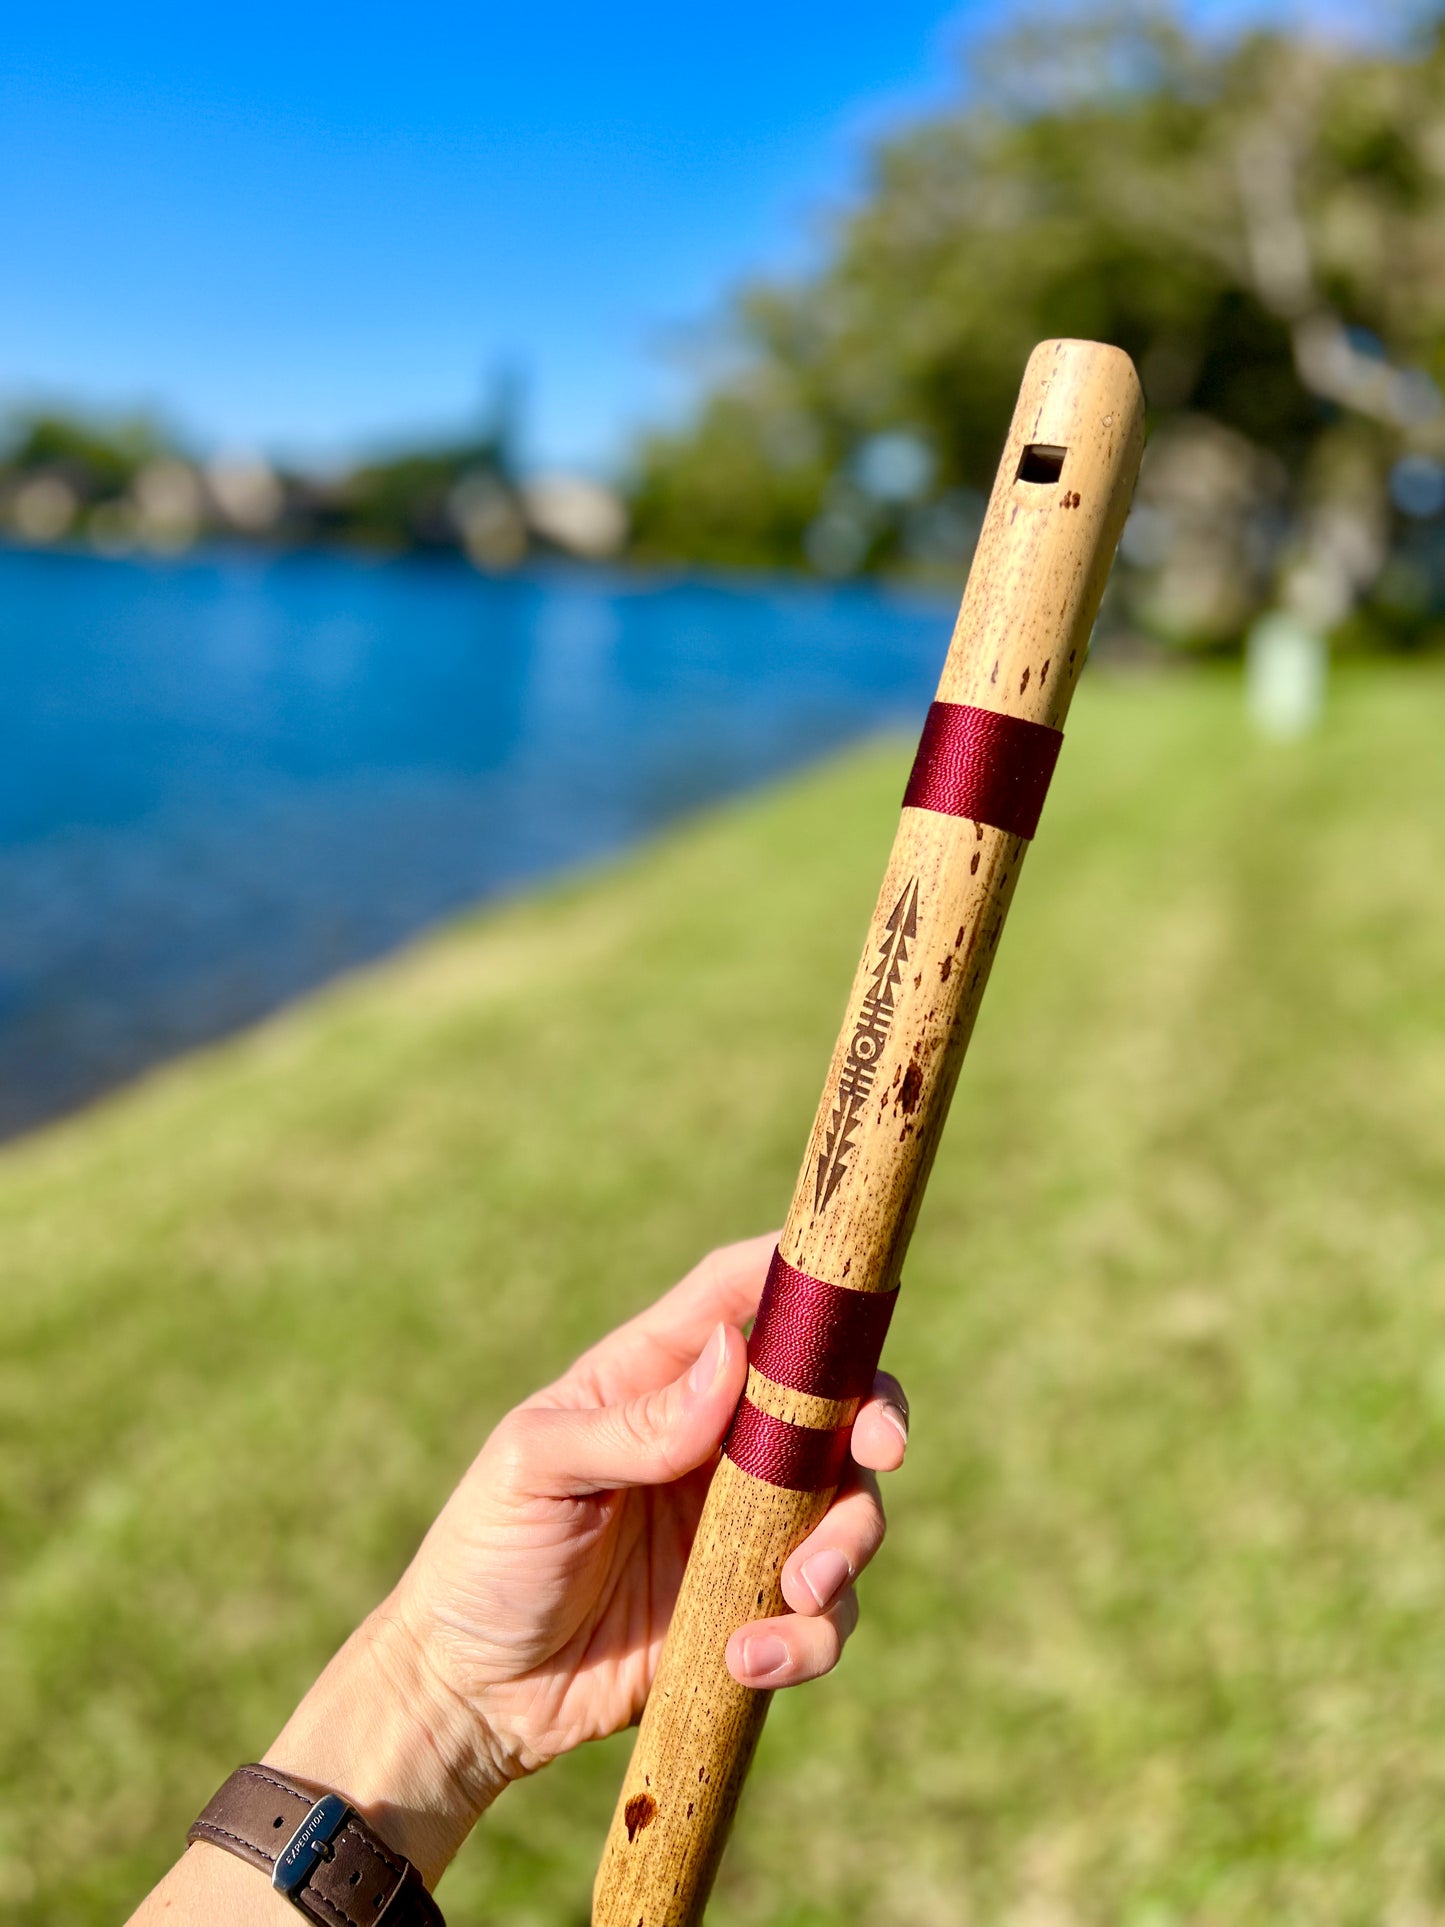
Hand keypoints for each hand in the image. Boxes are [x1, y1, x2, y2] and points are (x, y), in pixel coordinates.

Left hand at [392, 1232, 908, 1782]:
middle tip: (881, 1452)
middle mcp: (716, 1440)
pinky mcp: (751, 1606)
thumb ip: (632, 1422)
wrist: (472, 1693)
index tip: (854, 1277)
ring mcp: (740, 1525)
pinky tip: (749, 1659)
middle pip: (830, 1401)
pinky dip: (809, 1637)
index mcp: (655, 1376)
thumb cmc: (484, 1554)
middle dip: (874, 1417)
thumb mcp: (534, 1470)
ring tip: (796, 1594)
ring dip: (846, 1545)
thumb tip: (732, 1355)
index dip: (802, 1274)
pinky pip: (821, 1612)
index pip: (738, 1295)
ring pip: (846, 1508)